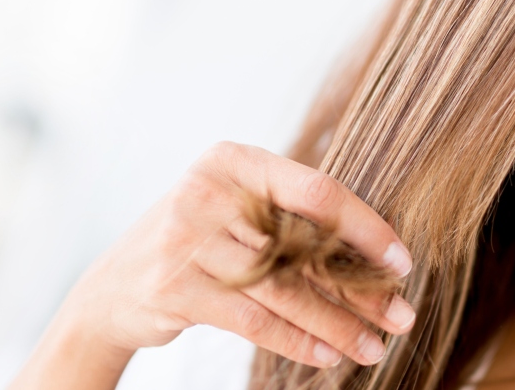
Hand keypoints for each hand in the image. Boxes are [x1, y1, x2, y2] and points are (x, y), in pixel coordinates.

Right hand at [10, 142, 414, 388]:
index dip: (366, 228)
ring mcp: (187, 239)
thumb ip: (291, 218)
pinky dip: (297, 340)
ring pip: (284, 289)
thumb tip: (377, 256)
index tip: (402, 262)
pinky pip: (254, 320)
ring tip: (372, 347)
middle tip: (402, 316)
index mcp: (235, 160)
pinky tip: (327, 355)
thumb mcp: (236, 210)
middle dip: (360, 288)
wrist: (112, 287)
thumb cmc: (197, 241)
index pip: (317, 191)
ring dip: (336, 323)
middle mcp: (209, 191)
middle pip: (305, 245)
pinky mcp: (176, 287)